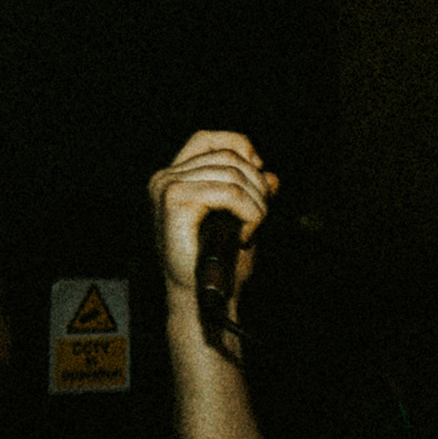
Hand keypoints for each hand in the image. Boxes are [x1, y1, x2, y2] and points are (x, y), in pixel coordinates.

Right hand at [148, 130, 279, 301]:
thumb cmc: (220, 265)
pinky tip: (246, 235)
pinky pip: (229, 193)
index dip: (238, 145)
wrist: (204, 300)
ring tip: (254, 229)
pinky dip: (250, 212)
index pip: (207, 138)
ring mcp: (167, 188)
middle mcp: (165, 178)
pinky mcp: (176, 201)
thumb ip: (254, 195)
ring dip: (256, 203)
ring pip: (232, 174)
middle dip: (257, 185)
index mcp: (175, 178)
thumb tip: (271, 176)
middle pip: (228, 157)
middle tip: (262, 217)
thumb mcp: (243, 221)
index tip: (259, 169)